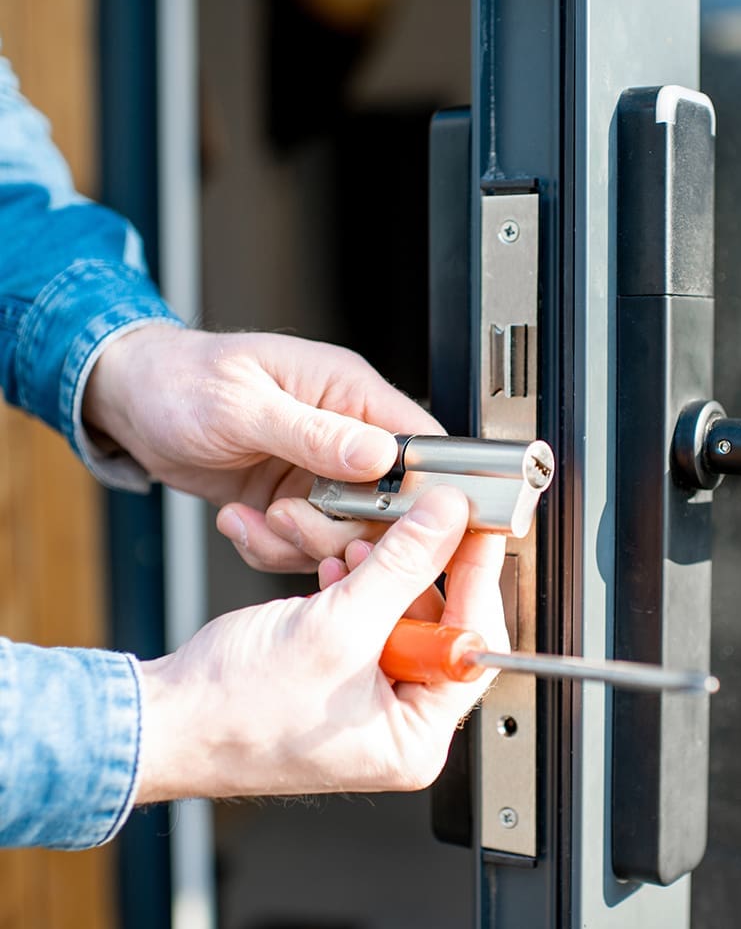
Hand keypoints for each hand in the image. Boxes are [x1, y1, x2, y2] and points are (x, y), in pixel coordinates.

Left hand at [83, 325, 442, 571]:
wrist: (132, 402)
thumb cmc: (180, 380)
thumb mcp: (242, 405)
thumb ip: (315, 433)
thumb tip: (380, 455)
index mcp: (349, 392)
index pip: (420, 443)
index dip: (421, 490)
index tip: (394, 523)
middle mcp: (345, 434)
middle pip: (388, 505)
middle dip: (341, 528)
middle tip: (290, 518)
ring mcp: (321, 473)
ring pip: (347, 534)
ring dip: (299, 542)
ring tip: (255, 518)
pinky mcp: (295, 502)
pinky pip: (305, 546)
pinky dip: (271, 548)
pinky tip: (239, 520)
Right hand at [136, 487, 507, 800]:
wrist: (163, 720)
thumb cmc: (233, 711)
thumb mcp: (337, 626)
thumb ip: (403, 566)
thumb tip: (448, 522)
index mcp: (415, 738)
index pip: (474, 647)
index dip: (477, 579)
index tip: (478, 529)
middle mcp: (400, 724)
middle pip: (441, 625)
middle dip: (416, 571)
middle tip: (418, 524)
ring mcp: (370, 700)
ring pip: (401, 614)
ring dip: (380, 572)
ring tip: (354, 547)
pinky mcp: (343, 676)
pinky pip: (369, 620)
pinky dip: (356, 587)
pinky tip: (336, 569)